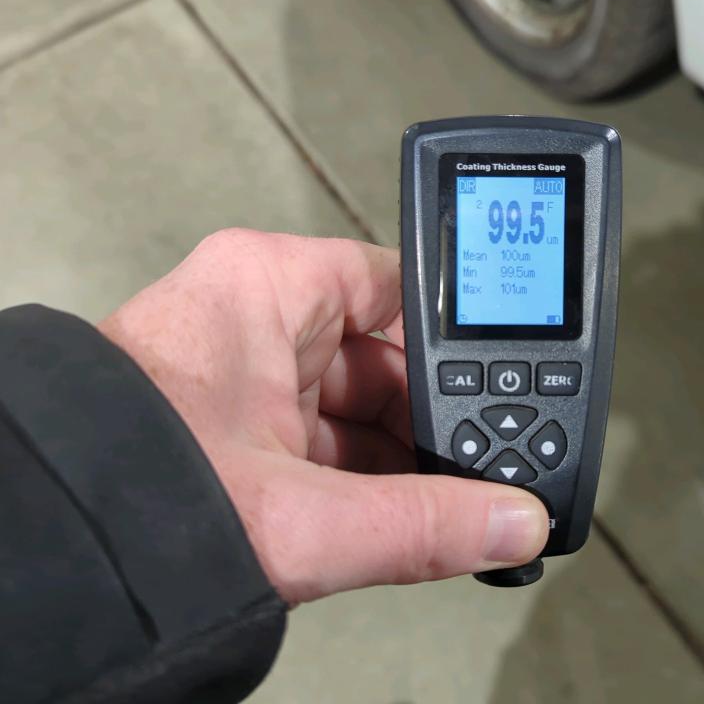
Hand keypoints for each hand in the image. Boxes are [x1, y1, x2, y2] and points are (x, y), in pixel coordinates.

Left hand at [99, 229, 547, 603]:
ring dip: (399, 462)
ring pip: (356, 410)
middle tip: (490, 467)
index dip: (456, 339)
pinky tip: (398, 517)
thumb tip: (514, 523)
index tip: (506, 381)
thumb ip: (422, 522)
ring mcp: (243, 378)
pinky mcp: (234, 429)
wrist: (42, 558)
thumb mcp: (303, 513)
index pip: (396, 287)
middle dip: (433, 421)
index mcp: (266, 288)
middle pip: (384, 358)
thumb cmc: (132, 494)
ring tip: (451, 503)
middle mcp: (254, 320)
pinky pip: (324, 443)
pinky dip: (362, 483)